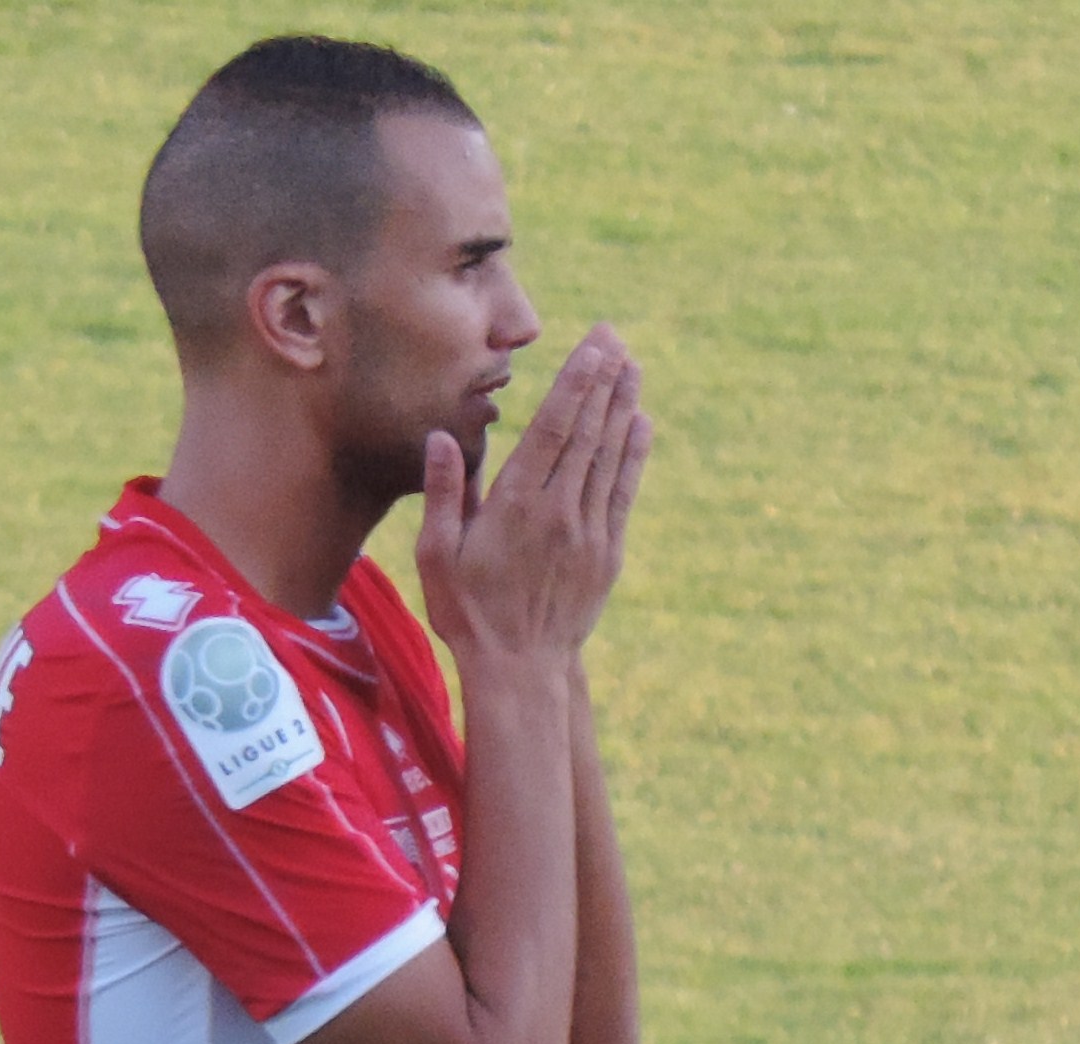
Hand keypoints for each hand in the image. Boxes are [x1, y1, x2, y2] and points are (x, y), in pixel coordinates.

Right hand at [416, 327, 652, 666]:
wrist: (520, 670)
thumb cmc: (468, 612)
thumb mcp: (437, 555)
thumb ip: (444, 492)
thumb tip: (443, 436)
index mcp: (515, 504)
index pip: (554, 428)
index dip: (577, 383)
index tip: (594, 346)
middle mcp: (558, 511)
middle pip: (587, 432)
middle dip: (603, 381)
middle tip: (617, 338)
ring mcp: (587, 532)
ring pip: (608, 457)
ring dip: (622, 408)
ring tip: (633, 367)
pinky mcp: (606, 554)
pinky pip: (622, 493)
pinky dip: (633, 456)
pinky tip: (641, 424)